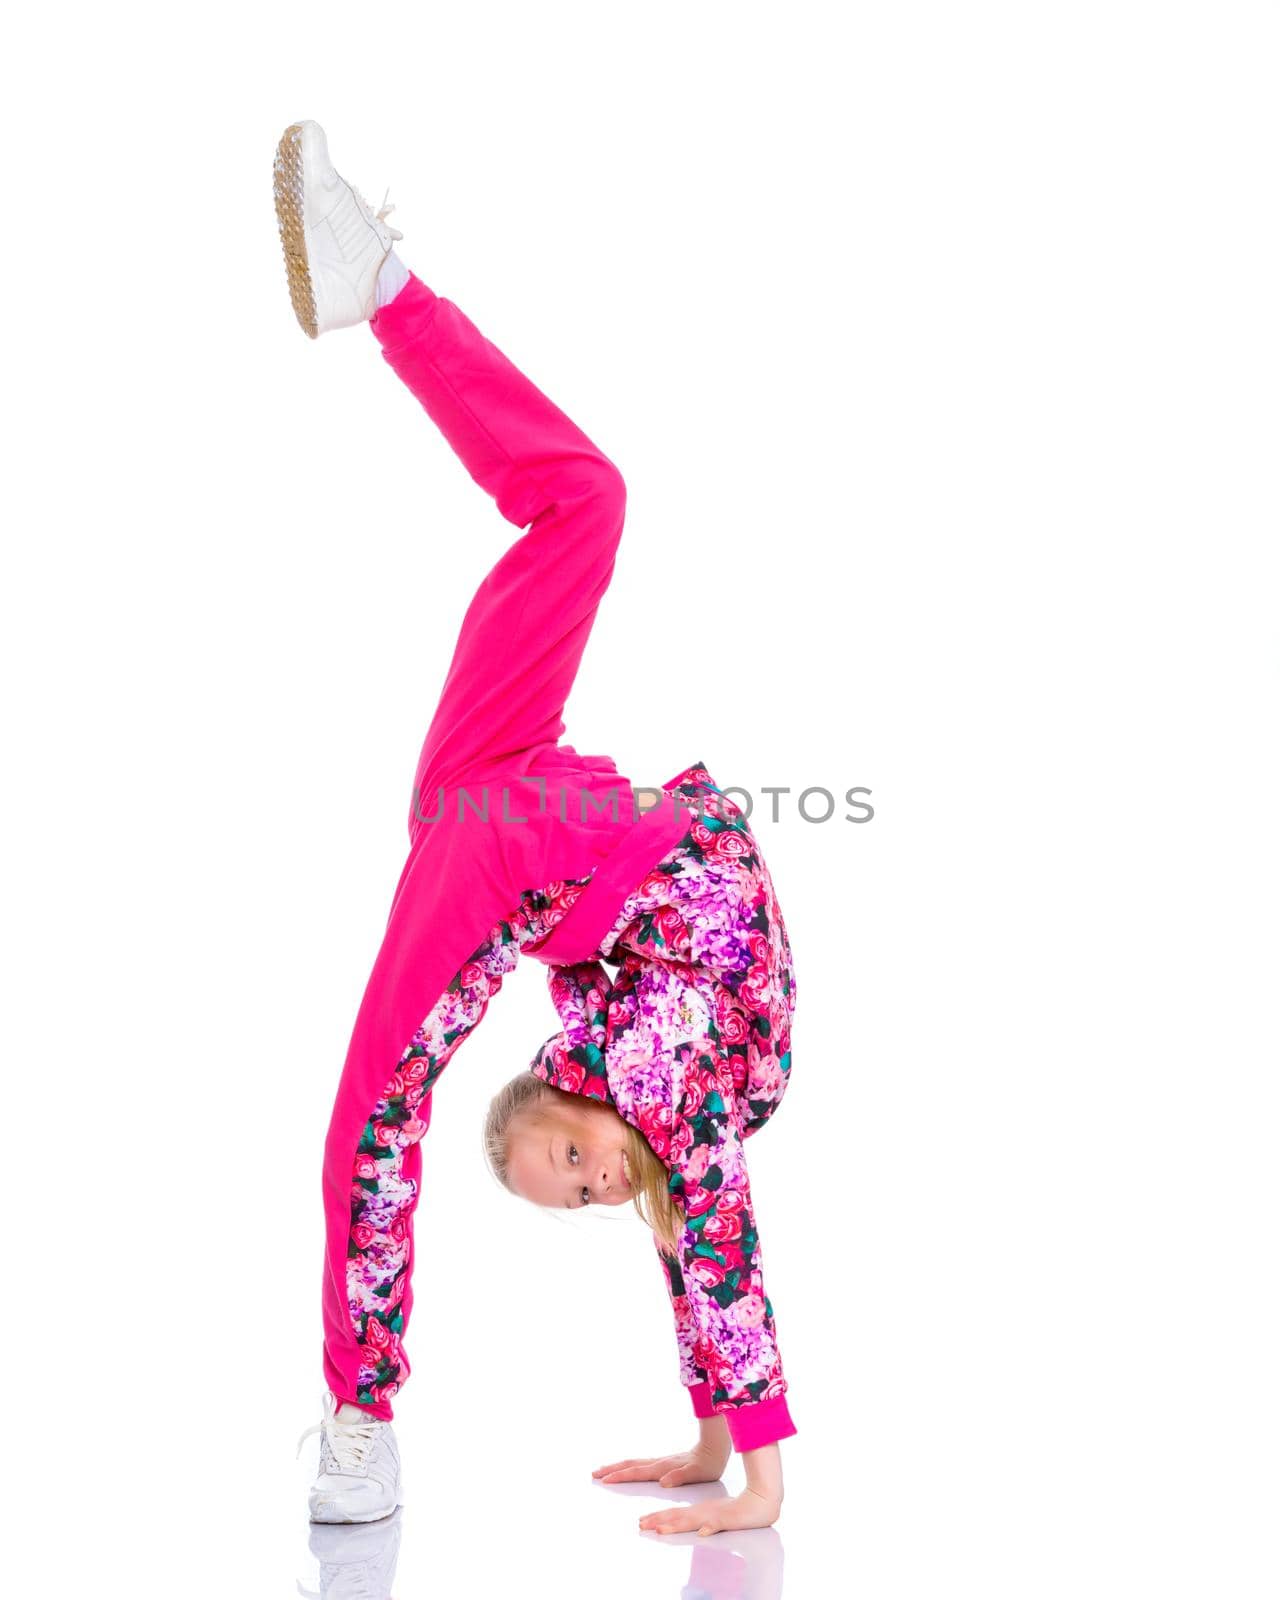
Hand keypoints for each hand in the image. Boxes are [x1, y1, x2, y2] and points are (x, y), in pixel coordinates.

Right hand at [592, 1437, 728, 1487]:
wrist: (715, 1448)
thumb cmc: (707, 1464)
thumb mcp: (696, 1473)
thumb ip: (680, 1476)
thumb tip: (663, 1481)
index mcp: (663, 1467)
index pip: (637, 1472)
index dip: (620, 1476)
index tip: (604, 1480)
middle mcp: (659, 1463)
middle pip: (630, 1464)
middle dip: (612, 1469)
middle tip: (594, 1473)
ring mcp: (661, 1461)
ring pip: (634, 1463)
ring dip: (618, 1467)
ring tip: (605, 1470)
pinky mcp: (665, 1462)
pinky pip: (641, 1464)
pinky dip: (629, 1466)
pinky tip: (629, 1469)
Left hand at [639, 1486, 781, 1536]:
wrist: (762, 1500)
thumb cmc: (739, 1510)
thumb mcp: (717, 1516)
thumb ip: (705, 1523)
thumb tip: (695, 1531)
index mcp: (700, 1510)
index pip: (675, 1514)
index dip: (658, 1517)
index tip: (642, 1522)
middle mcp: (704, 1512)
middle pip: (678, 1517)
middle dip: (658, 1521)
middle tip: (641, 1525)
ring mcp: (715, 1515)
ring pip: (692, 1521)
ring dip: (676, 1525)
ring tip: (661, 1530)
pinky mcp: (729, 1519)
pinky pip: (718, 1525)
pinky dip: (709, 1528)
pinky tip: (702, 1532)